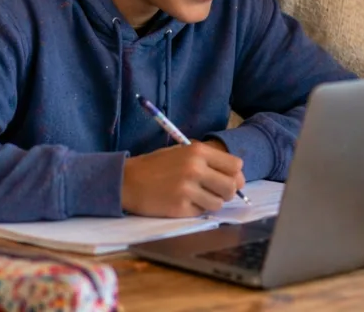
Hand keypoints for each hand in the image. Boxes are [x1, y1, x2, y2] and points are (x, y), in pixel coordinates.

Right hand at [122, 142, 245, 216]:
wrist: (127, 181)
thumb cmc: (156, 165)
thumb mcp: (183, 151)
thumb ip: (209, 160)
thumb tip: (237, 175)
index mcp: (198, 152)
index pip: (236, 165)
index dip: (235, 174)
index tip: (229, 179)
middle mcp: (195, 169)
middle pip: (231, 187)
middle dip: (228, 192)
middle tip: (217, 192)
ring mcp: (187, 190)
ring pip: (218, 203)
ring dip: (212, 202)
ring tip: (198, 197)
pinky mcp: (179, 208)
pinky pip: (201, 213)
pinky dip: (196, 210)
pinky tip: (184, 203)